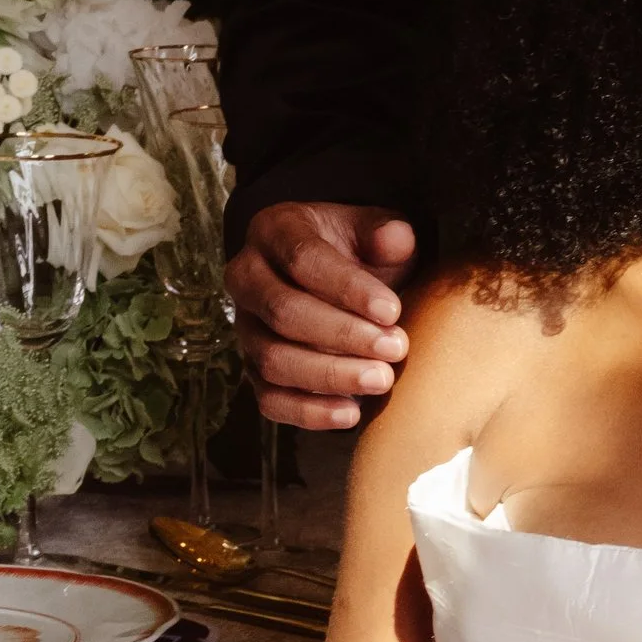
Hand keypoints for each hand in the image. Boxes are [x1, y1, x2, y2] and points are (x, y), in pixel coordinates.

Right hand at [228, 203, 415, 427]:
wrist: (337, 277)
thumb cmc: (357, 250)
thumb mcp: (374, 229)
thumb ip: (385, 231)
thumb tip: (396, 238)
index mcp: (274, 231)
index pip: (304, 259)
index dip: (348, 288)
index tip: (393, 311)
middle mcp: (247, 278)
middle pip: (284, 312)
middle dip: (343, 335)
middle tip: (395, 348)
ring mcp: (245, 328)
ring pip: (273, 359)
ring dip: (330, 375)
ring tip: (381, 379)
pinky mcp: (253, 368)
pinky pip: (269, 398)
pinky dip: (308, 412)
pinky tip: (351, 412)